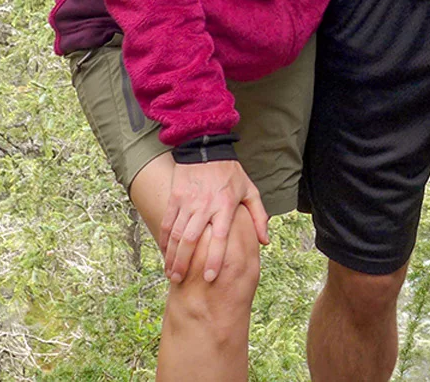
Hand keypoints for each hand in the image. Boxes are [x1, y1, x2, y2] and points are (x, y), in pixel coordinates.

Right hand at [159, 158, 269, 282]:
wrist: (206, 148)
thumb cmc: (230, 172)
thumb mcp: (249, 190)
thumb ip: (258, 216)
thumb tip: (265, 241)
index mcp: (225, 205)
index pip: (220, 237)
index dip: (214, 258)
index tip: (210, 277)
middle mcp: (204, 206)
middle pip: (191, 240)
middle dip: (183, 263)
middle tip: (179, 281)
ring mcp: (187, 202)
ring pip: (175, 234)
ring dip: (171, 256)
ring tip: (170, 273)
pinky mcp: (174, 198)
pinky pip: (166, 223)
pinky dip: (163, 241)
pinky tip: (164, 254)